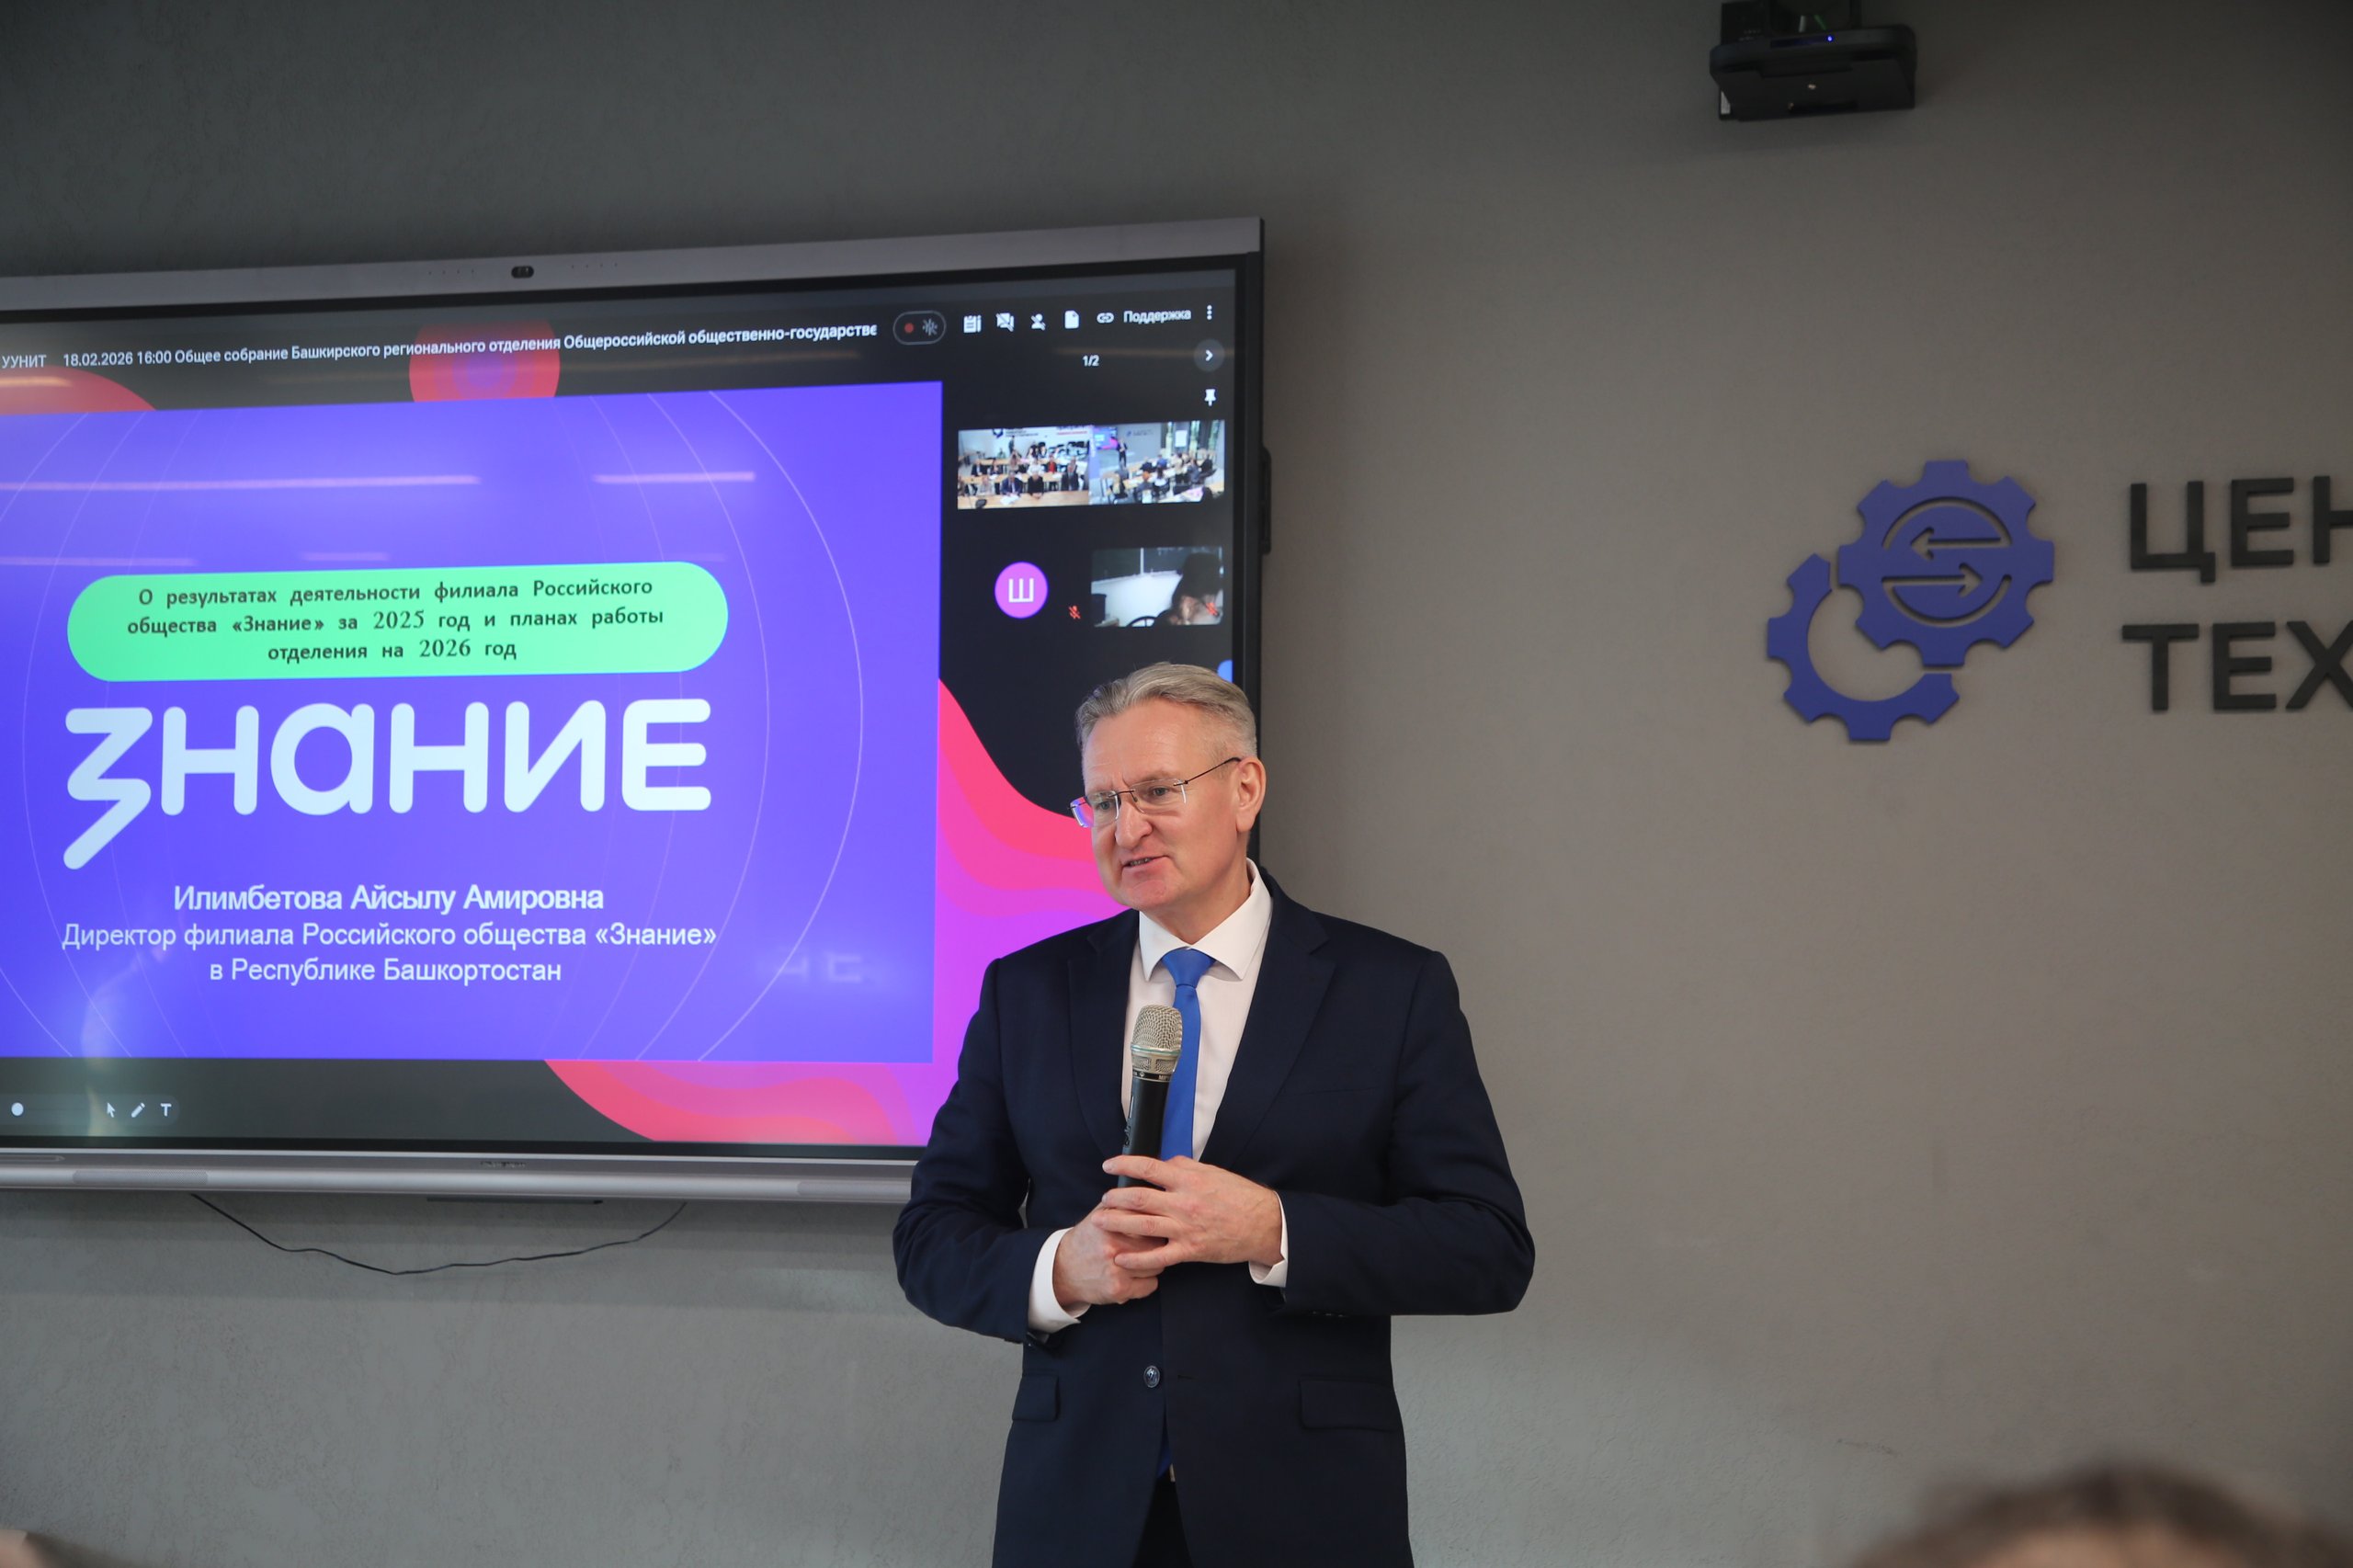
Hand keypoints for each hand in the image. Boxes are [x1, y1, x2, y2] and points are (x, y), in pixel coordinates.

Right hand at [1051, 1205, 1164, 1309]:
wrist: (1063, 1270)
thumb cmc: (1087, 1241)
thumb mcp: (1099, 1215)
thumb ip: (1122, 1203)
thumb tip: (1151, 1194)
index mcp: (1110, 1222)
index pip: (1149, 1218)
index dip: (1156, 1222)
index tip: (1158, 1224)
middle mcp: (1113, 1245)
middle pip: (1158, 1242)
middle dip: (1157, 1244)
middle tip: (1149, 1245)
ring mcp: (1116, 1269)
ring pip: (1158, 1265)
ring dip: (1153, 1265)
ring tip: (1139, 1261)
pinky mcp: (1119, 1289)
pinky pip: (1151, 1285)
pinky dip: (1147, 1283)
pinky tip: (1135, 1278)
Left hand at [1096, 1156, 1283, 1271]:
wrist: (1263, 1224)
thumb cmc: (1240, 1197)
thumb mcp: (1213, 1172)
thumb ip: (1186, 1167)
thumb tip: (1163, 1163)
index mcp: (1189, 1180)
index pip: (1148, 1168)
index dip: (1123, 1165)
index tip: (1109, 1165)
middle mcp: (1183, 1203)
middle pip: (1138, 1198)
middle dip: (1114, 1197)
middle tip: (1103, 1198)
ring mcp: (1185, 1229)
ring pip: (1141, 1225)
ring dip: (1117, 1223)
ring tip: (1100, 1221)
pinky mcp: (1189, 1251)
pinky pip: (1157, 1257)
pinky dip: (1136, 1259)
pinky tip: (1121, 1257)